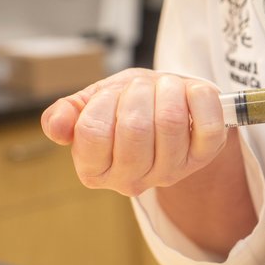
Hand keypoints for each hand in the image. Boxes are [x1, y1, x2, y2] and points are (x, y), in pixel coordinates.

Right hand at [41, 68, 225, 196]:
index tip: (110, 95)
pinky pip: (208, 127)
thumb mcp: (91, 104)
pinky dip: (199, 98)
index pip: (93, 133)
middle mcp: (133, 179)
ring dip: (166, 89)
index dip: (102, 103)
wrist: (168, 108)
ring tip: (163, 85)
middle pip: (135, 128)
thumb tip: (56, 126)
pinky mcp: (205, 156)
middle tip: (140, 86)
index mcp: (96, 171)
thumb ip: (68, 113)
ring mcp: (172, 170)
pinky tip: (190, 92)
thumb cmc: (127, 106)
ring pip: (170, 122)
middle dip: (137, 93)